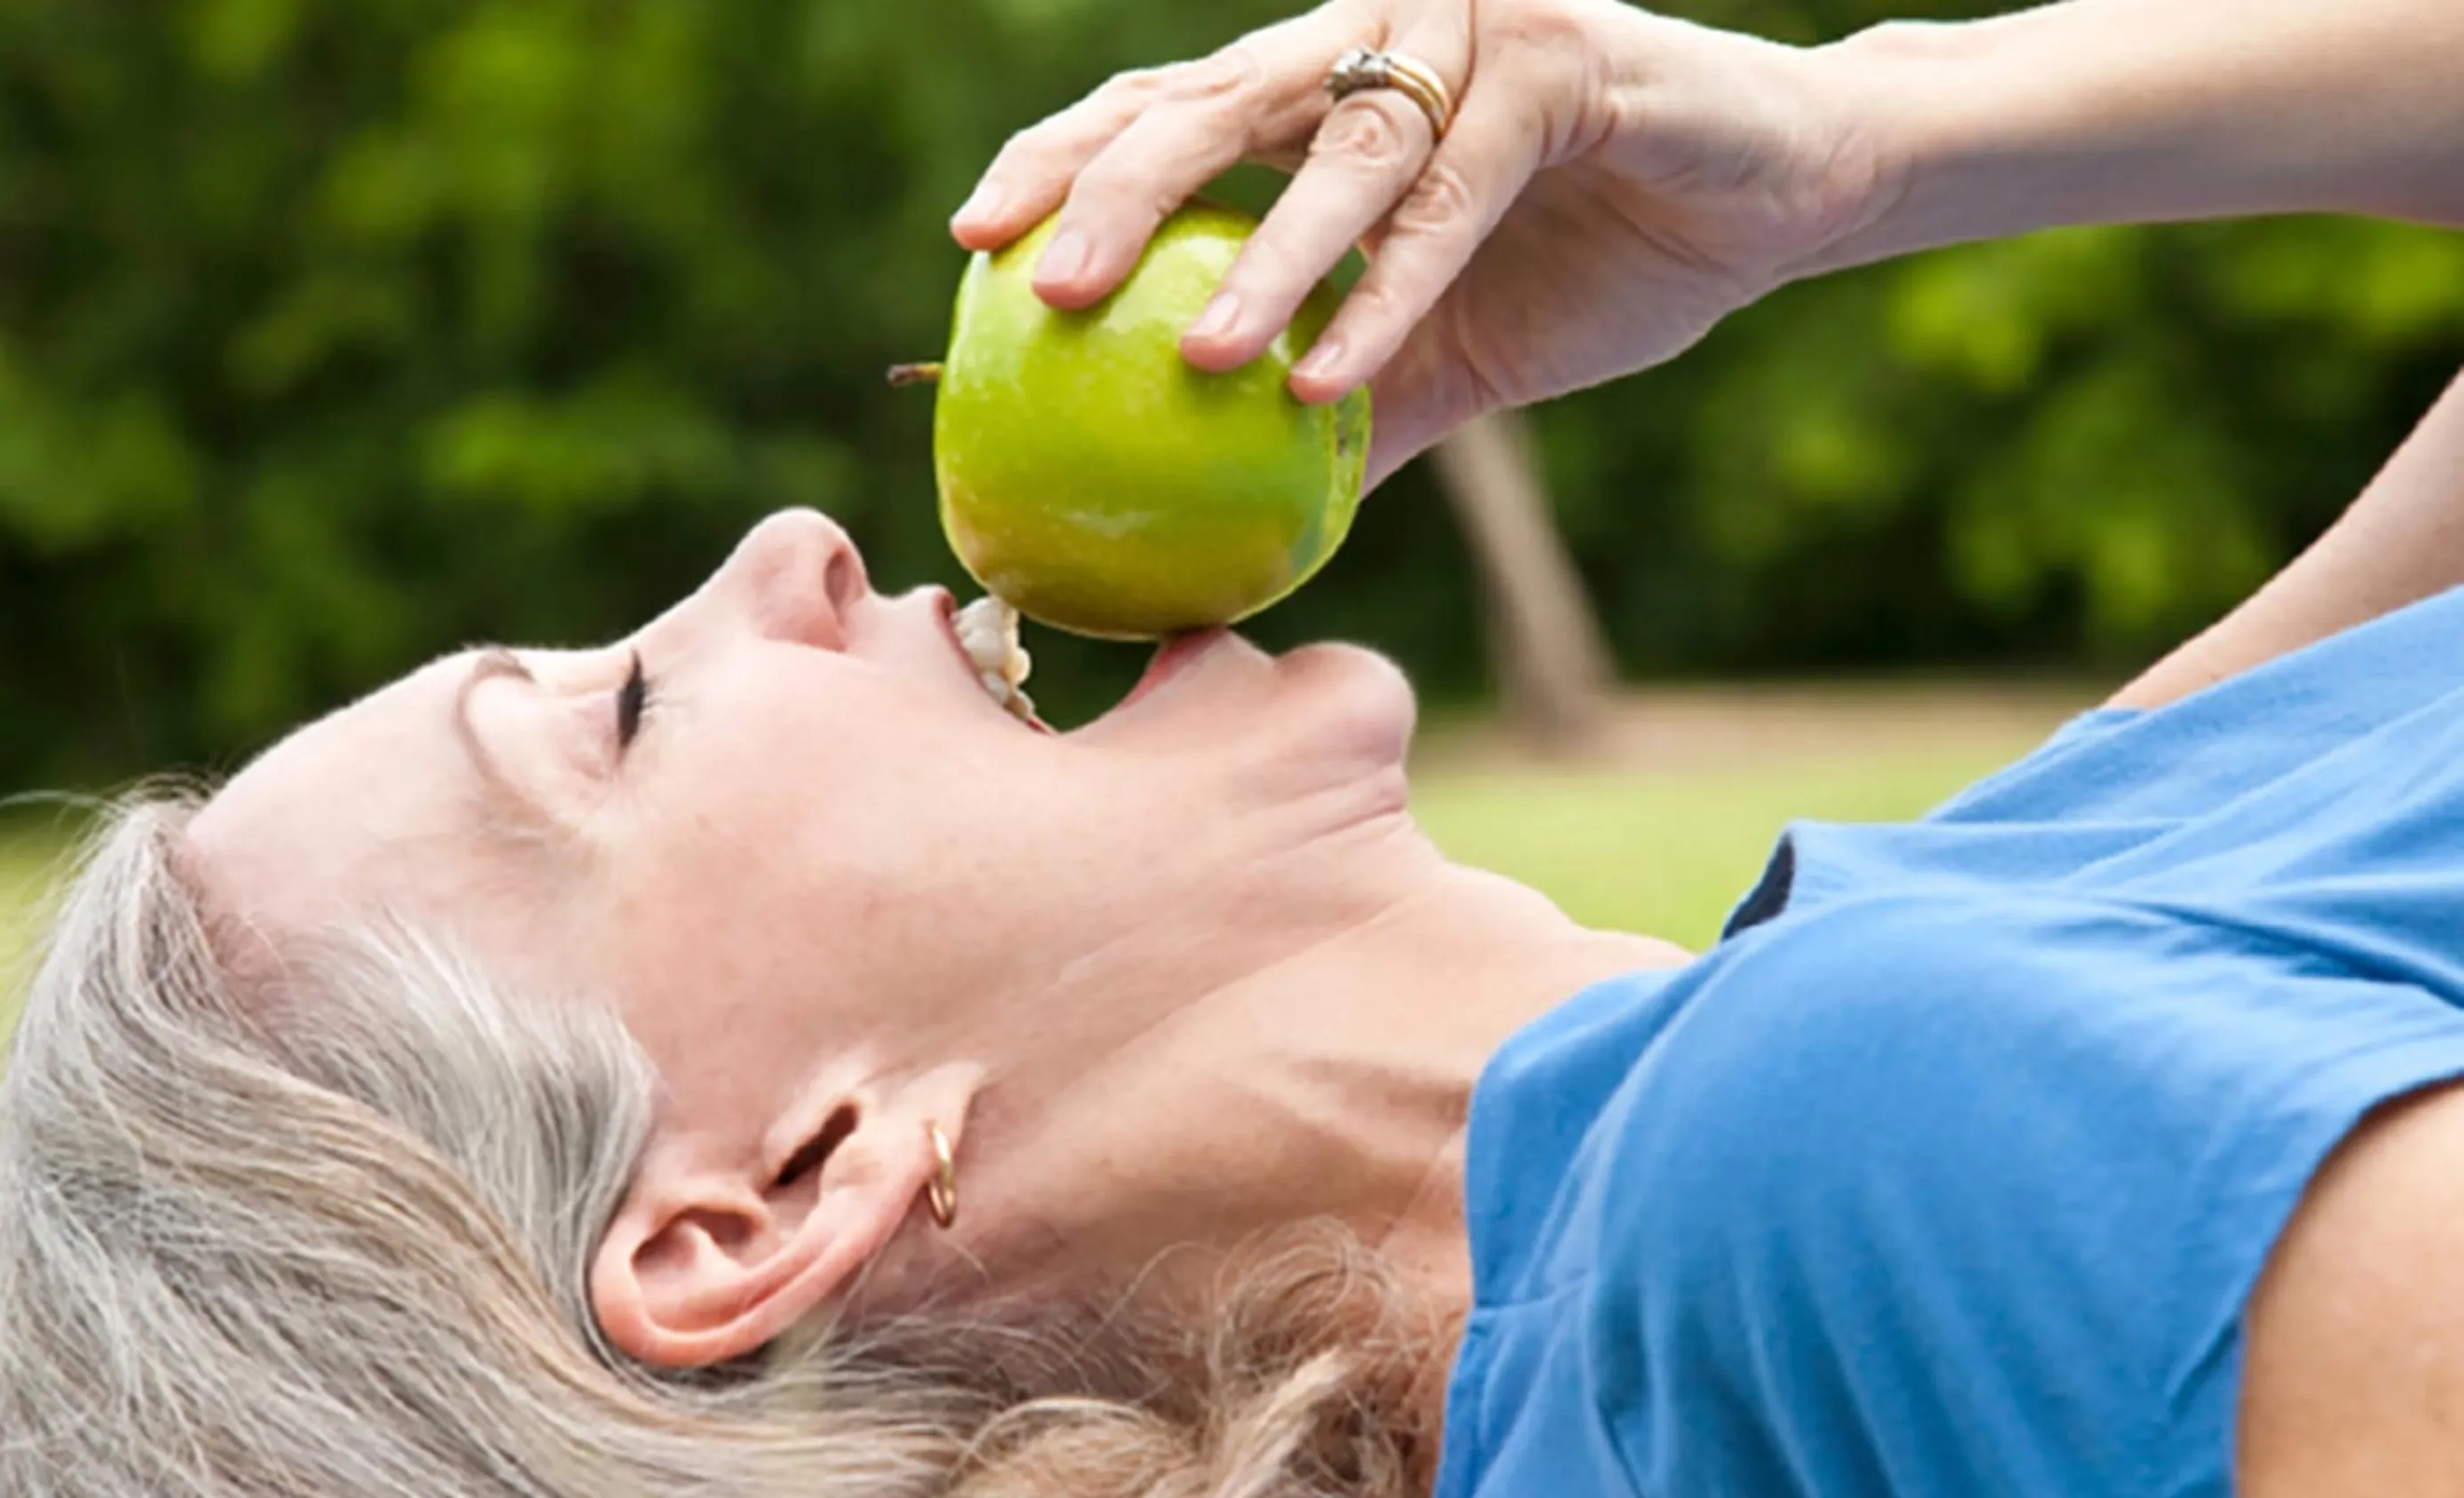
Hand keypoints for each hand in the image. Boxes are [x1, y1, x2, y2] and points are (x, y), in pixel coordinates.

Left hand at [950, 0, 1894, 485]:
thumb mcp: (1438, 352)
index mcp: (1321, 87)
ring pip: (1334, 152)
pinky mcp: (1563, 63)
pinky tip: (1328, 375)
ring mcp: (1468, 37)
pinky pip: (1452, 199)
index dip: (1062, 160)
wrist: (1778, 197)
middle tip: (1043, 287)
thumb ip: (1336, 413)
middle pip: (1207, 102)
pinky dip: (1390, 293)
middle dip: (1113, 188)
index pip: (1162, 108)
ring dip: (1259, 263)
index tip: (975, 245)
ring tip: (1189, 360)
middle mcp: (1373, 43)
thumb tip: (1231, 538)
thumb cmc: (1597, 260)